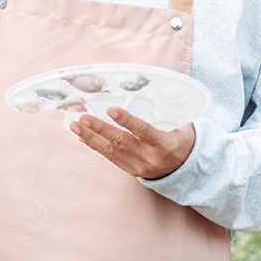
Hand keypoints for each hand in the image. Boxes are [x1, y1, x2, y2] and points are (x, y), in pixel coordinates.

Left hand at [69, 107, 194, 179]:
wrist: (184, 169)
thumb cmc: (180, 139)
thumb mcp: (180, 126)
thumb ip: (165, 112)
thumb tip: (150, 90)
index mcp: (164, 144)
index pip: (143, 131)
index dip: (127, 120)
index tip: (111, 109)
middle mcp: (150, 157)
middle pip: (121, 142)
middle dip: (100, 129)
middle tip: (83, 118)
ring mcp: (139, 166)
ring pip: (111, 151)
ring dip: (91, 137)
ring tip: (76, 126)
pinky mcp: (130, 170)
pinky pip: (110, 157)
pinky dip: (95, 146)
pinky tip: (83, 137)